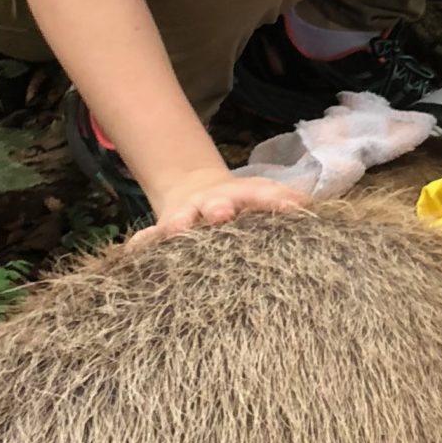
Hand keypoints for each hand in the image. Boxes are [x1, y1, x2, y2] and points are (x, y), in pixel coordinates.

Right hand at [135, 171, 308, 241]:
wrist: (200, 193)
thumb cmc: (242, 204)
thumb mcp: (264, 197)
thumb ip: (284, 201)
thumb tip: (306, 205)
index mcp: (243, 196)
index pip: (261, 196)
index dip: (274, 201)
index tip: (288, 207)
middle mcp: (213, 204)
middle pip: (217, 205)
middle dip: (219, 209)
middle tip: (222, 213)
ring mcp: (187, 215)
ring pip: (181, 220)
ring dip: (180, 224)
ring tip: (176, 230)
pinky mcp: (164, 229)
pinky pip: (150, 237)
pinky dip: (143, 243)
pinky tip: (135, 249)